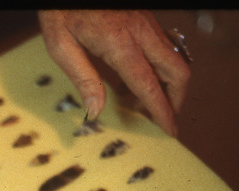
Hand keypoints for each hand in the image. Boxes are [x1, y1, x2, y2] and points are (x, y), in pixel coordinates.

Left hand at [38, 10, 190, 135]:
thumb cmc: (61, 9)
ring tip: (147, 103)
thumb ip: (82, 79)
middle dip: (177, 99)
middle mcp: (140, 32)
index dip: (162, 111)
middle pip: (177, 71)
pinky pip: (164, 47)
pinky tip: (141, 78)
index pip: (149, 86)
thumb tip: (95, 111)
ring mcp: (146, 23)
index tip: (170, 131)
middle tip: (164, 119)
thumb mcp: (61, 45)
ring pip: (175, 58)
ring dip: (170, 84)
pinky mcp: (144, 18)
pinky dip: (162, 68)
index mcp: (119, 44)